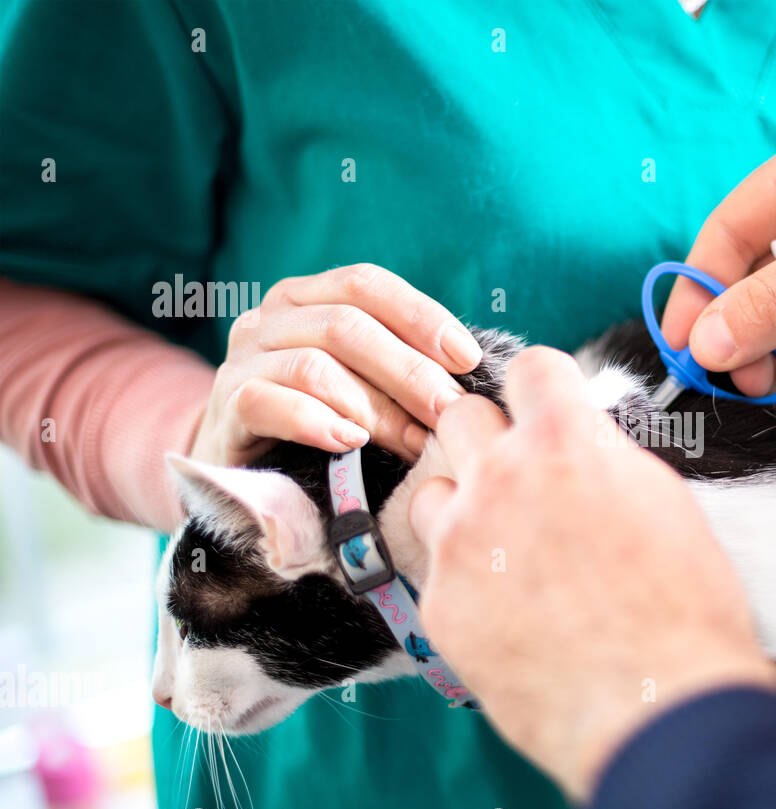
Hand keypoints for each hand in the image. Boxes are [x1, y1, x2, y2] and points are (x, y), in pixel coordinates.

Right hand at [190, 262, 482, 466]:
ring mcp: (241, 361)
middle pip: (347, 326)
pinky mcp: (223, 409)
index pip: (366, 285)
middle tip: (450, 412)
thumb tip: (472, 374)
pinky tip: (351, 441)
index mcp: (308, 298)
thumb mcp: (363, 383)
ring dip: (376, 407)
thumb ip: (402, 366)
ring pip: (315, 366)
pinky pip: (267, 402)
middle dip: (410, 371)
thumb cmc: (322, 423)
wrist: (245, 475)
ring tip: (413, 442)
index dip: (421, 317)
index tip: (468, 359)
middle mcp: (270, 319)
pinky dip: (315, 421)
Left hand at [408, 347, 775, 800]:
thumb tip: (583, 447)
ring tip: (505, 549)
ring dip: (462, 507)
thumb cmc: (685, 611)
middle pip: (461, 417)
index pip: (529, 367)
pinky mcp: (441, 606)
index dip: (543, 386)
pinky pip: (438, 572)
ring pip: (431, 492)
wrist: (657, 705)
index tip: (546, 404)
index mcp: (564, 441)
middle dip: (490, 438)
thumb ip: (606, 459)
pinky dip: (467, 583)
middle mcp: (499, 478)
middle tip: (519, 476)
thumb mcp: (665, 502)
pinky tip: (509, 613)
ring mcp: (460, 543)